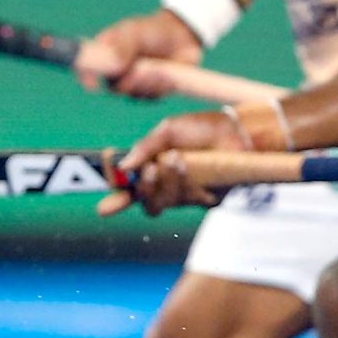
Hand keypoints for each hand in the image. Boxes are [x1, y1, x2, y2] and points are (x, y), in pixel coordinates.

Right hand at [75, 9, 201, 94]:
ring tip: (157, 66)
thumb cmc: (151, 31)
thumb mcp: (134, 32)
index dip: (86, 77)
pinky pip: (149, 98)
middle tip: (142, 68)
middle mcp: (114, 72)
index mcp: (103, 54)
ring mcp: (130, 84)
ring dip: (146, 82)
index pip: (85, 68)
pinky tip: (165, 74)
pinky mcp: (148, 92)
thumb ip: (122, 45)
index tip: (92, 84)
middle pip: (112, 87)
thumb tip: (114, 63)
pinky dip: (158, 87)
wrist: (179, 38)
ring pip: (132, 94)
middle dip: (128, 81)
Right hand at [100, 108, 243, 216]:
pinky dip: (184, 182)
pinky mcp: (208, 199)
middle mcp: (170, 187)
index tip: (104, 209)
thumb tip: (124, 167)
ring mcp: (189, 195)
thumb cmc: (200, 128)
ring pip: (167, 202)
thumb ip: (145, 147)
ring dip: (167, 180)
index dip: (117, 202)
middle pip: (148, 204)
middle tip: (150, 170)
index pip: (131, 193)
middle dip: (145, 189)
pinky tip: (188, 165)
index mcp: (154, 172)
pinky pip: (189, 199)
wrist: (234, 128)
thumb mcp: (167, 131)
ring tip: (175, 157)